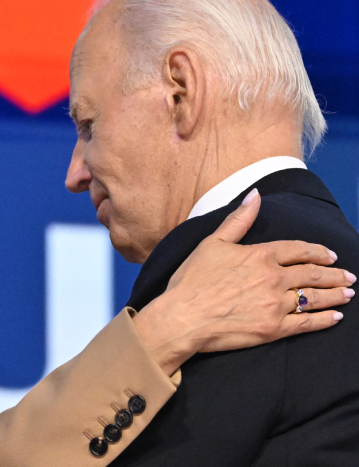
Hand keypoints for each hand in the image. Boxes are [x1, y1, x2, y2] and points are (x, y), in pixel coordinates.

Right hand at [133, 189, 354, 375]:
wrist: (183, 317)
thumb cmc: (192, 280)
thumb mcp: (212, 243)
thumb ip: (238, 220)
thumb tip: (255, 195)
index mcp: (260, 255)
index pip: (297, 249)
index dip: (317, 251)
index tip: (330, 255)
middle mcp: (273, 278)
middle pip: (312, 273)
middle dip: (334, 274)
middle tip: (348, 275)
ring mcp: (276, 305)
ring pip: (314, 298)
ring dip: (335, 295)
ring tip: (348, 293)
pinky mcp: (273, 329)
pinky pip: (306, 324)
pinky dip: (324, 320)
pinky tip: (335, 317)